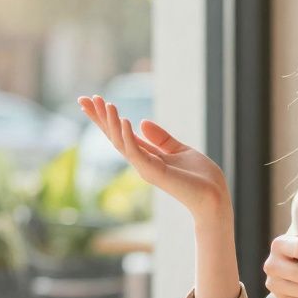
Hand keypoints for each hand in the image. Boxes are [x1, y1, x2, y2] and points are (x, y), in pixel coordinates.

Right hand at [78, 95, 228, 220]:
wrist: (214, 197)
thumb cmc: (200, 178)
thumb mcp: (180, 150)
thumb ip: (161, 138)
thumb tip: (142, 122)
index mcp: (147, 156)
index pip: (121, 134)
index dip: (107, 118)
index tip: (93, 100)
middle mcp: (142, 162)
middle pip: (114, 137)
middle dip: (99, 118)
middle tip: (83, 99)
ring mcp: (146, 168)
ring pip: (121, 142)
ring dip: (111, 123)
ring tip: (104, 103)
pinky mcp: (155, 172)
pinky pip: (136, 152)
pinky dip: (128, 137)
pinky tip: (125, 120)